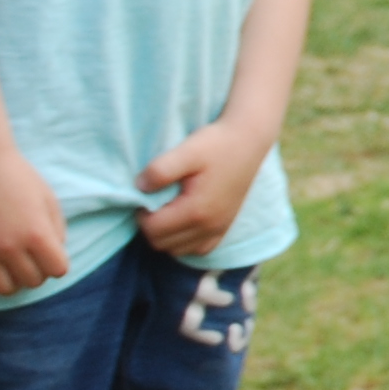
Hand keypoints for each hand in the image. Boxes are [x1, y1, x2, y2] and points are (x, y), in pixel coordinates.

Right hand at [0, 143, 67, 295]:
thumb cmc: (20, 181)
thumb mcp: (48, 202)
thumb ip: (56, 233)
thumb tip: (54, 260)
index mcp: (35, 233)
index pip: (57, 270)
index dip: (57, 262)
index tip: (51, 250)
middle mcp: (8, 247)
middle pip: (32, 281)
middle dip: (37, 270)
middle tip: (32, 255)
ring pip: (3, 289)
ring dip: (12, 280)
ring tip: (13, 264)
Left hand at [136, 116, 270, 260]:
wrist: (249, 139)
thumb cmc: (217, 144)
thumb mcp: (187, 151)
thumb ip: (160, 170)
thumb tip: (139, 187)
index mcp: (196, 210)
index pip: (152, 230)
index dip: (141, 213)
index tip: (148, 194)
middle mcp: (209, 226)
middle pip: (161, 243)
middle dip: (151, 225)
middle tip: (156, 201)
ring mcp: (219, 229)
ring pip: (177, 250)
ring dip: (166, 235)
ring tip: (169, 209)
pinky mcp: (225, 227)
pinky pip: (198, 249)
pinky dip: (185, 241)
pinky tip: (184, 221)